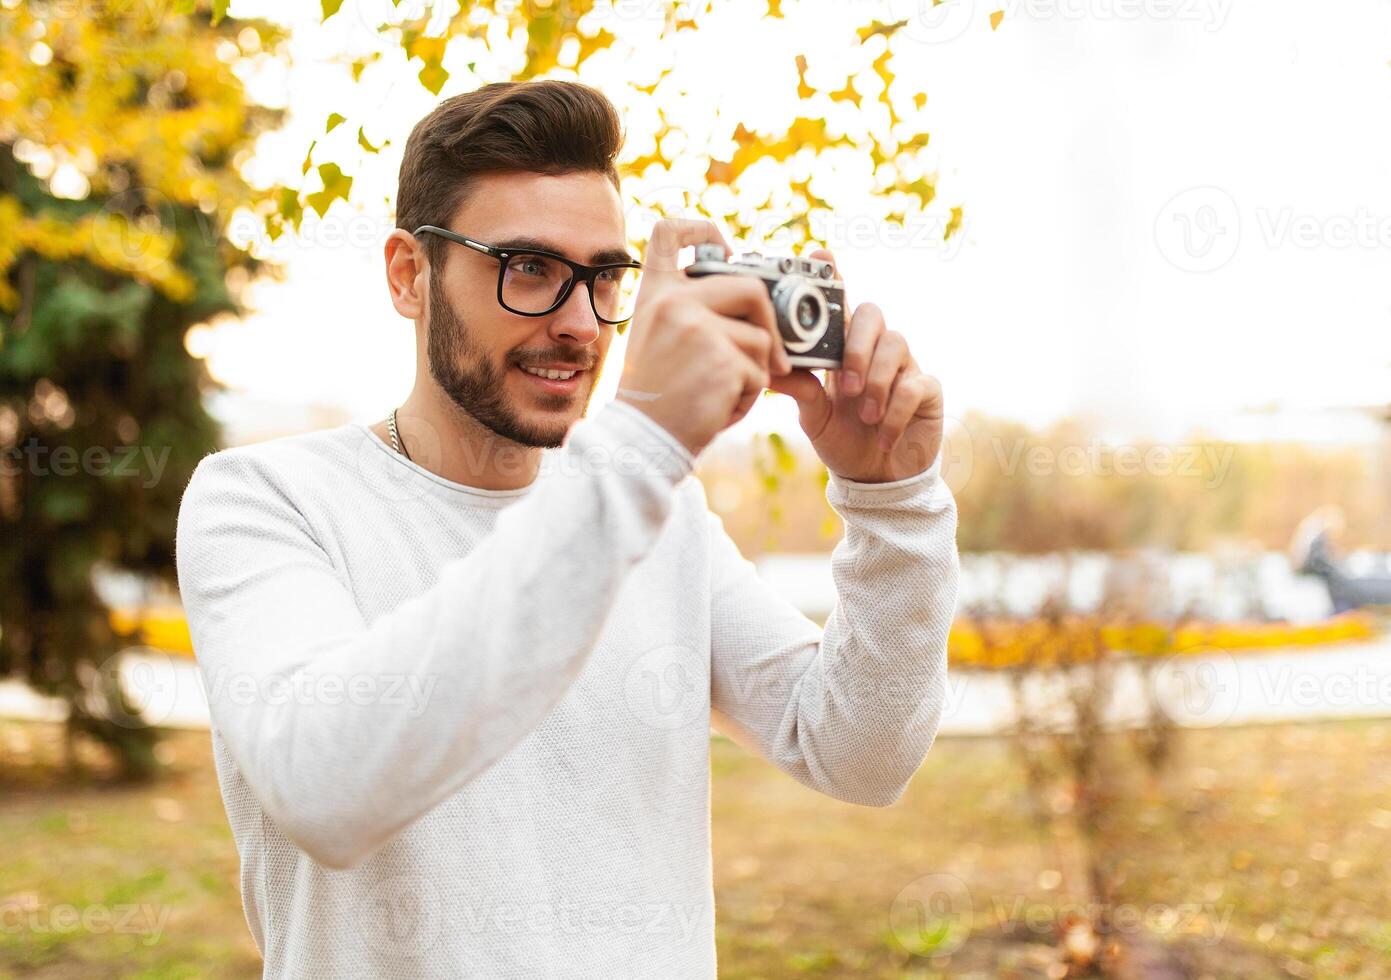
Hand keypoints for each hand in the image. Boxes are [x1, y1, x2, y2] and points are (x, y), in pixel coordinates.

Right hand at [615, 219, 791, 458]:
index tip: (726, 249)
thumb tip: (752, 297)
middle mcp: (673, 301)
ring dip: (755, 373)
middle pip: (751, 286)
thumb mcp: (658, 339)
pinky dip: (749, 397)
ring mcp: (698, 327)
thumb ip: (690, 312)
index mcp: (655, 293)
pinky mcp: (722, 358)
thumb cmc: (656, 397)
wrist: (641, 440)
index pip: (669, 230)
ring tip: (721, 394)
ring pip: (760, 338)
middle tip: (775, 358)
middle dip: (770, 324)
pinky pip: (761, 373)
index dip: (703, 228)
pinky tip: (718, 409)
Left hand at [765, 247, 943, 483]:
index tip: (822, 255)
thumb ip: (799, 390)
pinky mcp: (928, 389)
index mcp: (843, 349)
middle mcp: (875, 349)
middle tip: (846, 385)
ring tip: (864, 414)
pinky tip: (881, 434)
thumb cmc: (842, 440)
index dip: (833, 276)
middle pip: (871, 314)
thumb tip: (770, 366)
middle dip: (857, 346)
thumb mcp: (813, 416)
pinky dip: (895, 410)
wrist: (875, 479)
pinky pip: (916, 384)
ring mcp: (904, 366)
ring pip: (896, 345)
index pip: (839, 305)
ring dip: (876, 381)